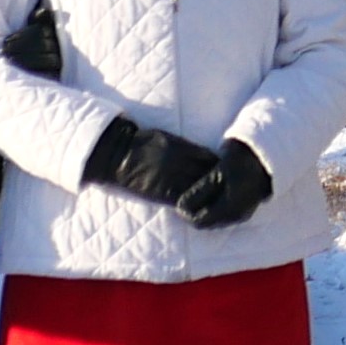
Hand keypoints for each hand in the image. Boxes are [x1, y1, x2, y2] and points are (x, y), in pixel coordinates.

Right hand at [80, 117, 223, 211]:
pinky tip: (197, 205)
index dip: (218, 166)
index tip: (223, 171)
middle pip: (209, 174)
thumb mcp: (167, 139)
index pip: (210, 158)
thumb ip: (185, 147)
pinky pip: (185, 199)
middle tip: (224, 188)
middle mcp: (181, 162)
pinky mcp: (164, 192)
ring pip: (199, 189)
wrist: (120, 155)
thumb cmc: (142, 144)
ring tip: (215, 199)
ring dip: (208, 194)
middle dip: (218, 181)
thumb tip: (202, 155)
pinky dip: (192, 202)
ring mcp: (173, 178)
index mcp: (182, 147)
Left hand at [174, 140, 273, 229]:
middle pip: (207, 222)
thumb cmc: (241, 161)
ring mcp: (242, 212)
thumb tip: (180, 206)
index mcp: (229, 209)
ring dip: (204, 209)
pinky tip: (210, 194)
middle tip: (186, 196)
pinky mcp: (244, 207)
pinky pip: (224, 213)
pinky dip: (213, 206)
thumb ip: (199, 192)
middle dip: (194, 212)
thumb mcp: (217, 174)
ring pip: (215, 218)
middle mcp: (236, 215)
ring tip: (197, 194)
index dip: (186, 213)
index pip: (200, 222)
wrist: (265, 156)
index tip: (178, 199)